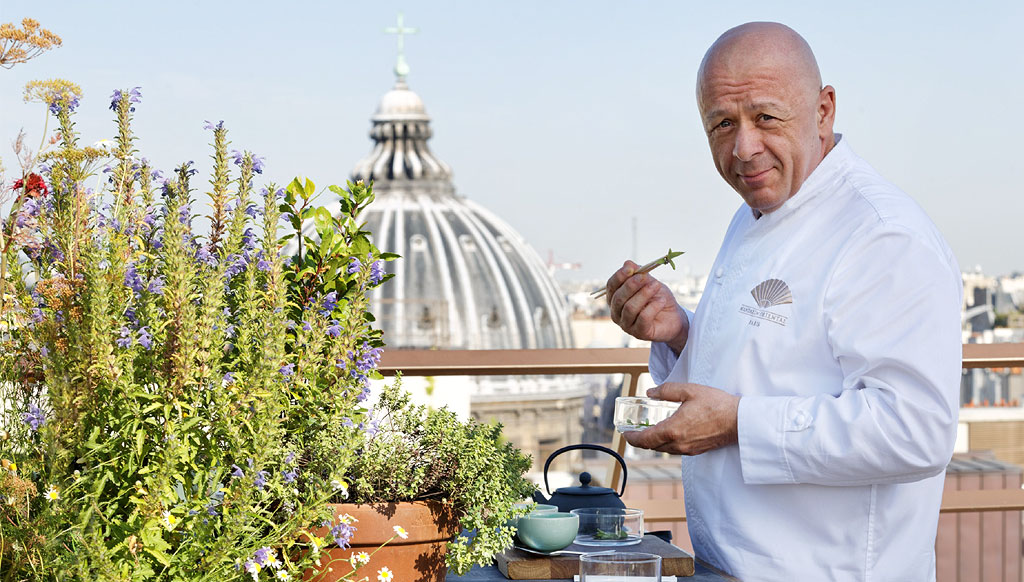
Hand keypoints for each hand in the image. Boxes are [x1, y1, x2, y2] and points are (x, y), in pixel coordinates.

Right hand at [605, 261, 687, 352]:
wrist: (674, 317)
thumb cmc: (658, 299)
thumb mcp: (649, 283)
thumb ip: (639, 274)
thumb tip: (627, 263)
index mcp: (615, 299)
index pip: (611, 287)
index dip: (619, 277)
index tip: (630, 268)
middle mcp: (617, 313)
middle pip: (618, 298)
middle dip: (631, 286)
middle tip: (645, 278)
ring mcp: (626, 325)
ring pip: (630, 308)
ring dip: (644, 294)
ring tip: (657, 286)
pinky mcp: (639, 333)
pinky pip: (643, 318)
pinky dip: (653, 307)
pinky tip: (661, 301)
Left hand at [623, 383, 739, 455]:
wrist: (740, 421)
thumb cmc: (717, 404)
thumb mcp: (689, 390)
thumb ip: (666, 390)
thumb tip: (650, 392)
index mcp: (673, 430)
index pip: (644, 440)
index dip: (631, 438)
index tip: (625, 433)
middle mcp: (678, 444)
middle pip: (652, 446)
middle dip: (640, 440)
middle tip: (633, 432)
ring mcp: (688, 449)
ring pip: (663, 449)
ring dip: (653, 442)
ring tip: (648, 432)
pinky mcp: (697, 450)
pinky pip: (675, 450)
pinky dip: (666, 443)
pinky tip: (668, 434)